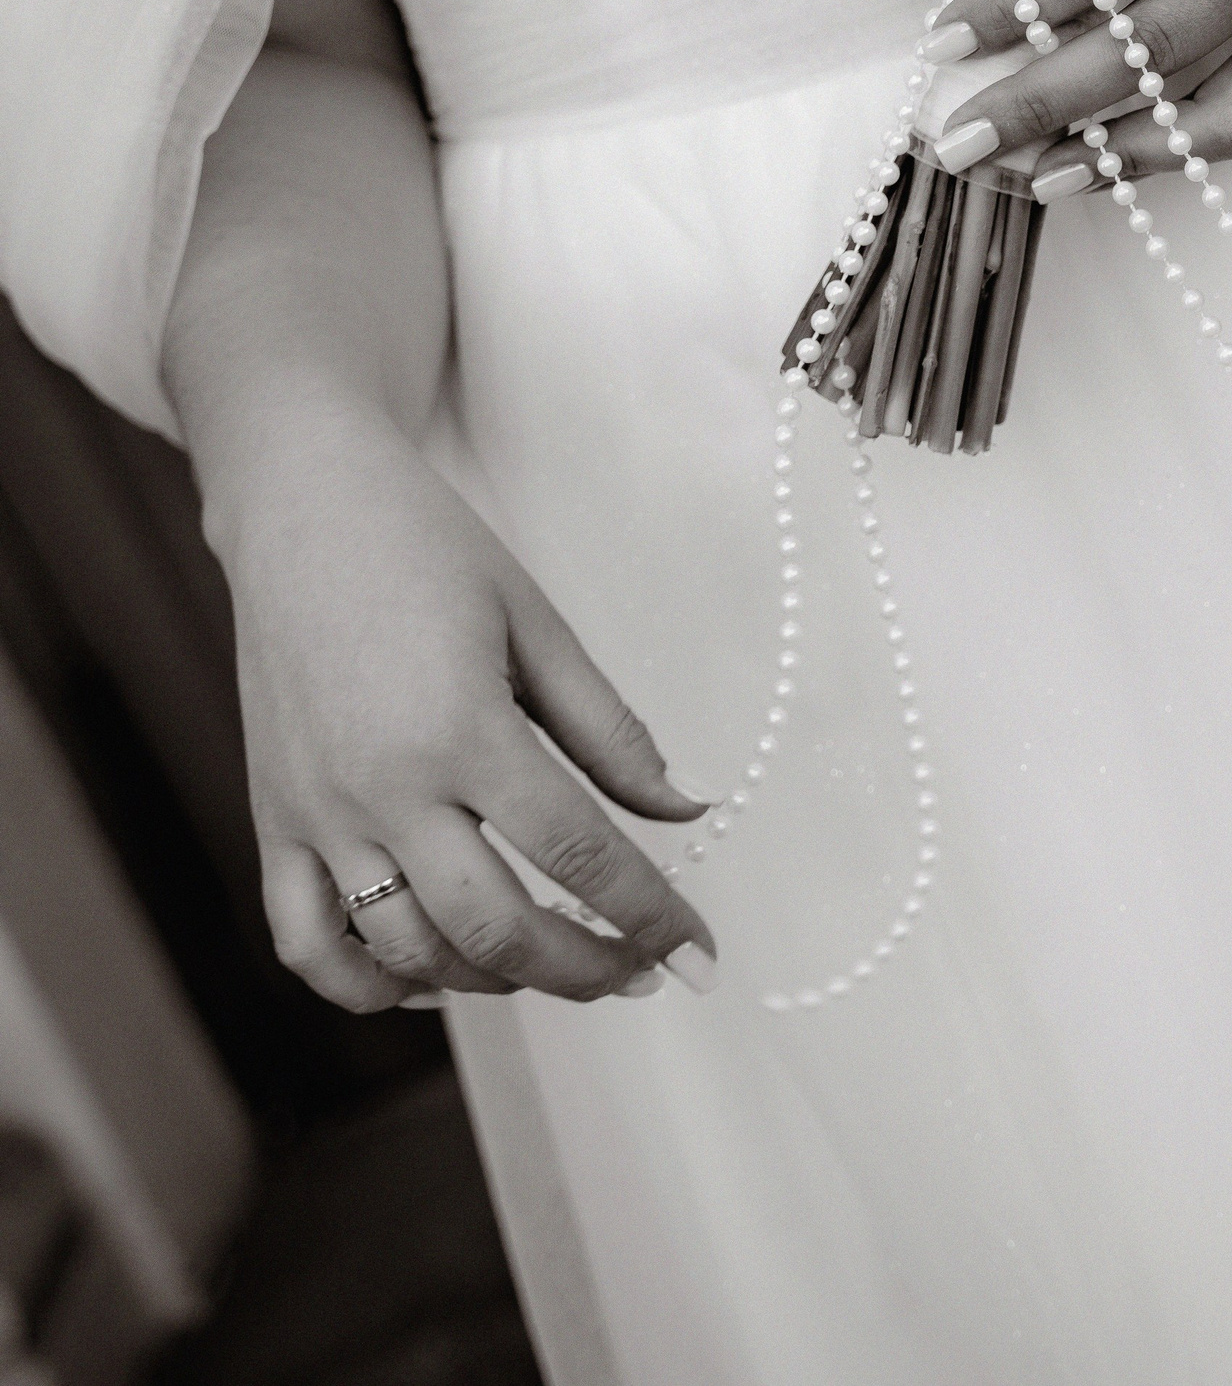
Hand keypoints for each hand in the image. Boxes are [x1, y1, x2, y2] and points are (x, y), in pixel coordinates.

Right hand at [212, 391, 716, 1012]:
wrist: (303, 504)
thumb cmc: (426, 548)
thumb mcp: (535, 623)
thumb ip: (610, 731)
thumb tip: (686, 811)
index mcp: (463, 728)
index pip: (576, 853)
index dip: (650, 914)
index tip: (700, 955)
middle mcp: (384, 787)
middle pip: (497, 930)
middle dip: (587, 970)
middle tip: (640, 972)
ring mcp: (319, 814)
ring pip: (410, 953)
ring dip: (495, 981)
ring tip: (553, 959)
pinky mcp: (273, 820)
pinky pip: (309, 943)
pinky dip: (372, 985)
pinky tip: (433, 974)